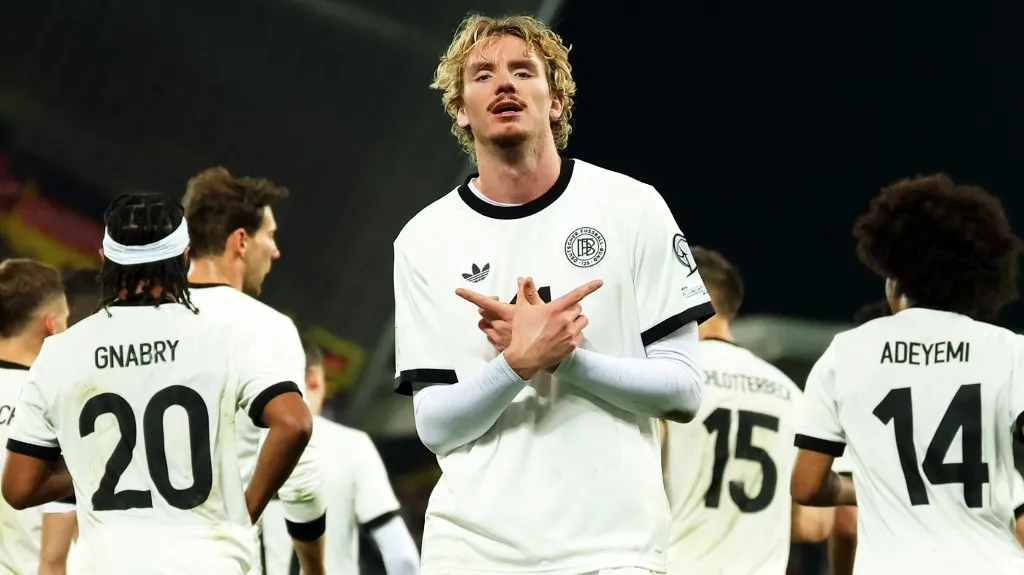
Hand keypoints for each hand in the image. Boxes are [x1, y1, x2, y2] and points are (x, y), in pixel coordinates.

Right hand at [457, 277, 602, 379]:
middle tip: (559, 315)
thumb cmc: (522, 334)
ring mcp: (570, 333)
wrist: (524, 358)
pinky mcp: (572, 345)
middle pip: (578, 308)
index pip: (576, 295)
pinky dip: (574, 334)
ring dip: (575, 321)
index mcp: (554, 309)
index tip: (599, 282)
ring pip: (582, 320)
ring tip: (562, 326)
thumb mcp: (521, 310)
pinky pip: (580, 334)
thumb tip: (525, 279)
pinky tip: (563, 337)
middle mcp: (564, 320)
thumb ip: (525, 292)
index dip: (589, 287)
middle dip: (571, 309)